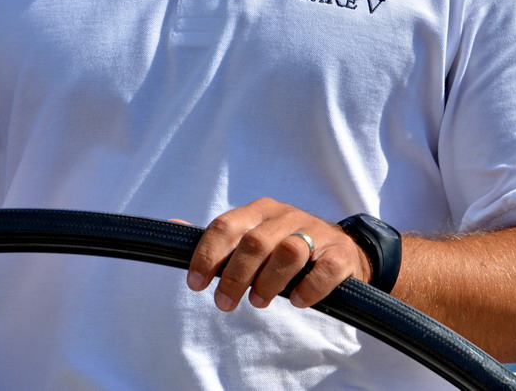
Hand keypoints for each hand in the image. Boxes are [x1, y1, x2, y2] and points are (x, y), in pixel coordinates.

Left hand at [184, 198, 373, 310]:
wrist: (342, 250)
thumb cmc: (285, 247)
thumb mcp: (253, 235)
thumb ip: (219, 237)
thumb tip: (174, 225)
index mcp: (261, 211)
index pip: (227, 224)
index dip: (208, 255)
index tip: (196, 284)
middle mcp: (289, 216)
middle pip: (256, 241)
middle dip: (235, 276)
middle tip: (225, 304)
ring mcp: (318, 232)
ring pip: (290, 251)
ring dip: (269, 282)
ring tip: (259, 302)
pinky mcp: (341, 254)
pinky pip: (325, 268)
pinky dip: (309, 287)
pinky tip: (297, 300)